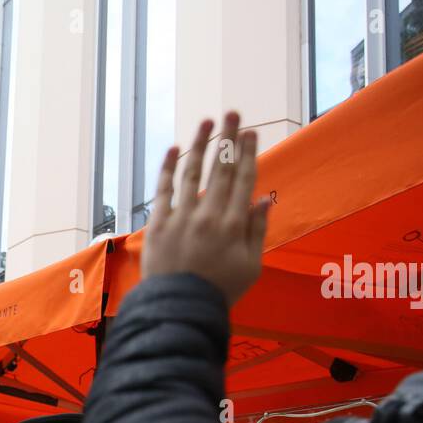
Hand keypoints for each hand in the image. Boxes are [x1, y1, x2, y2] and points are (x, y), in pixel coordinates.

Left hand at [142, 111, 270, 306]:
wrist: (179, 308)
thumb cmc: (219, 290)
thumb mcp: (251, 266)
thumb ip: (258, 231)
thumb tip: (263, 199)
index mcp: (234, 225)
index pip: (243, 181)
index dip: (248, 154)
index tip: (251, 133)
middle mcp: (208, 216)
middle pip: (220, 170)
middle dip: (228, 139)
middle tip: (233, 114)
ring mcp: (181, 218)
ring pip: (192, 172)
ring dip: (200, 144)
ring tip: (208, 121)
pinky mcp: (158, 224)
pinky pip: (163, 190)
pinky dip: (166, 168)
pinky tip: (172, 149)